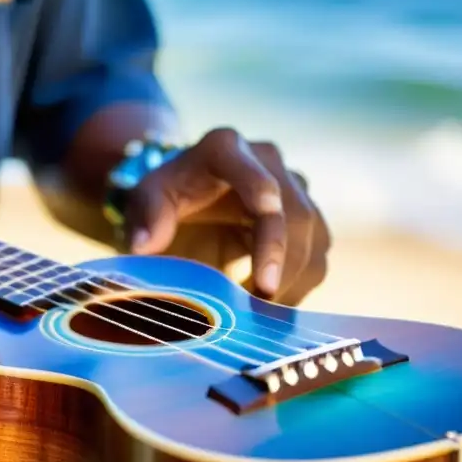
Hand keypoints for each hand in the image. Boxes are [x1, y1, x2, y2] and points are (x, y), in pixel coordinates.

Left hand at [121, 128, 330, 305]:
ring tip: (259, 312)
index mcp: (223, 149)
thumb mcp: (145, 202)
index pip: (247, 166)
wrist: (189, 200)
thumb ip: (146, 218)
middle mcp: (268, 161)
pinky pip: (317, 258)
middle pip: (293, 213)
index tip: (266, 210)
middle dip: (280, 261)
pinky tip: (270, 306)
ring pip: (313, 238)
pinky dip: (299, 288)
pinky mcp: (308, 219)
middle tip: (256, 303)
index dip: (259, 186)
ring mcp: (294, 189)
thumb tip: (144, 247)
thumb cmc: (165, 200)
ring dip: (292, 280)